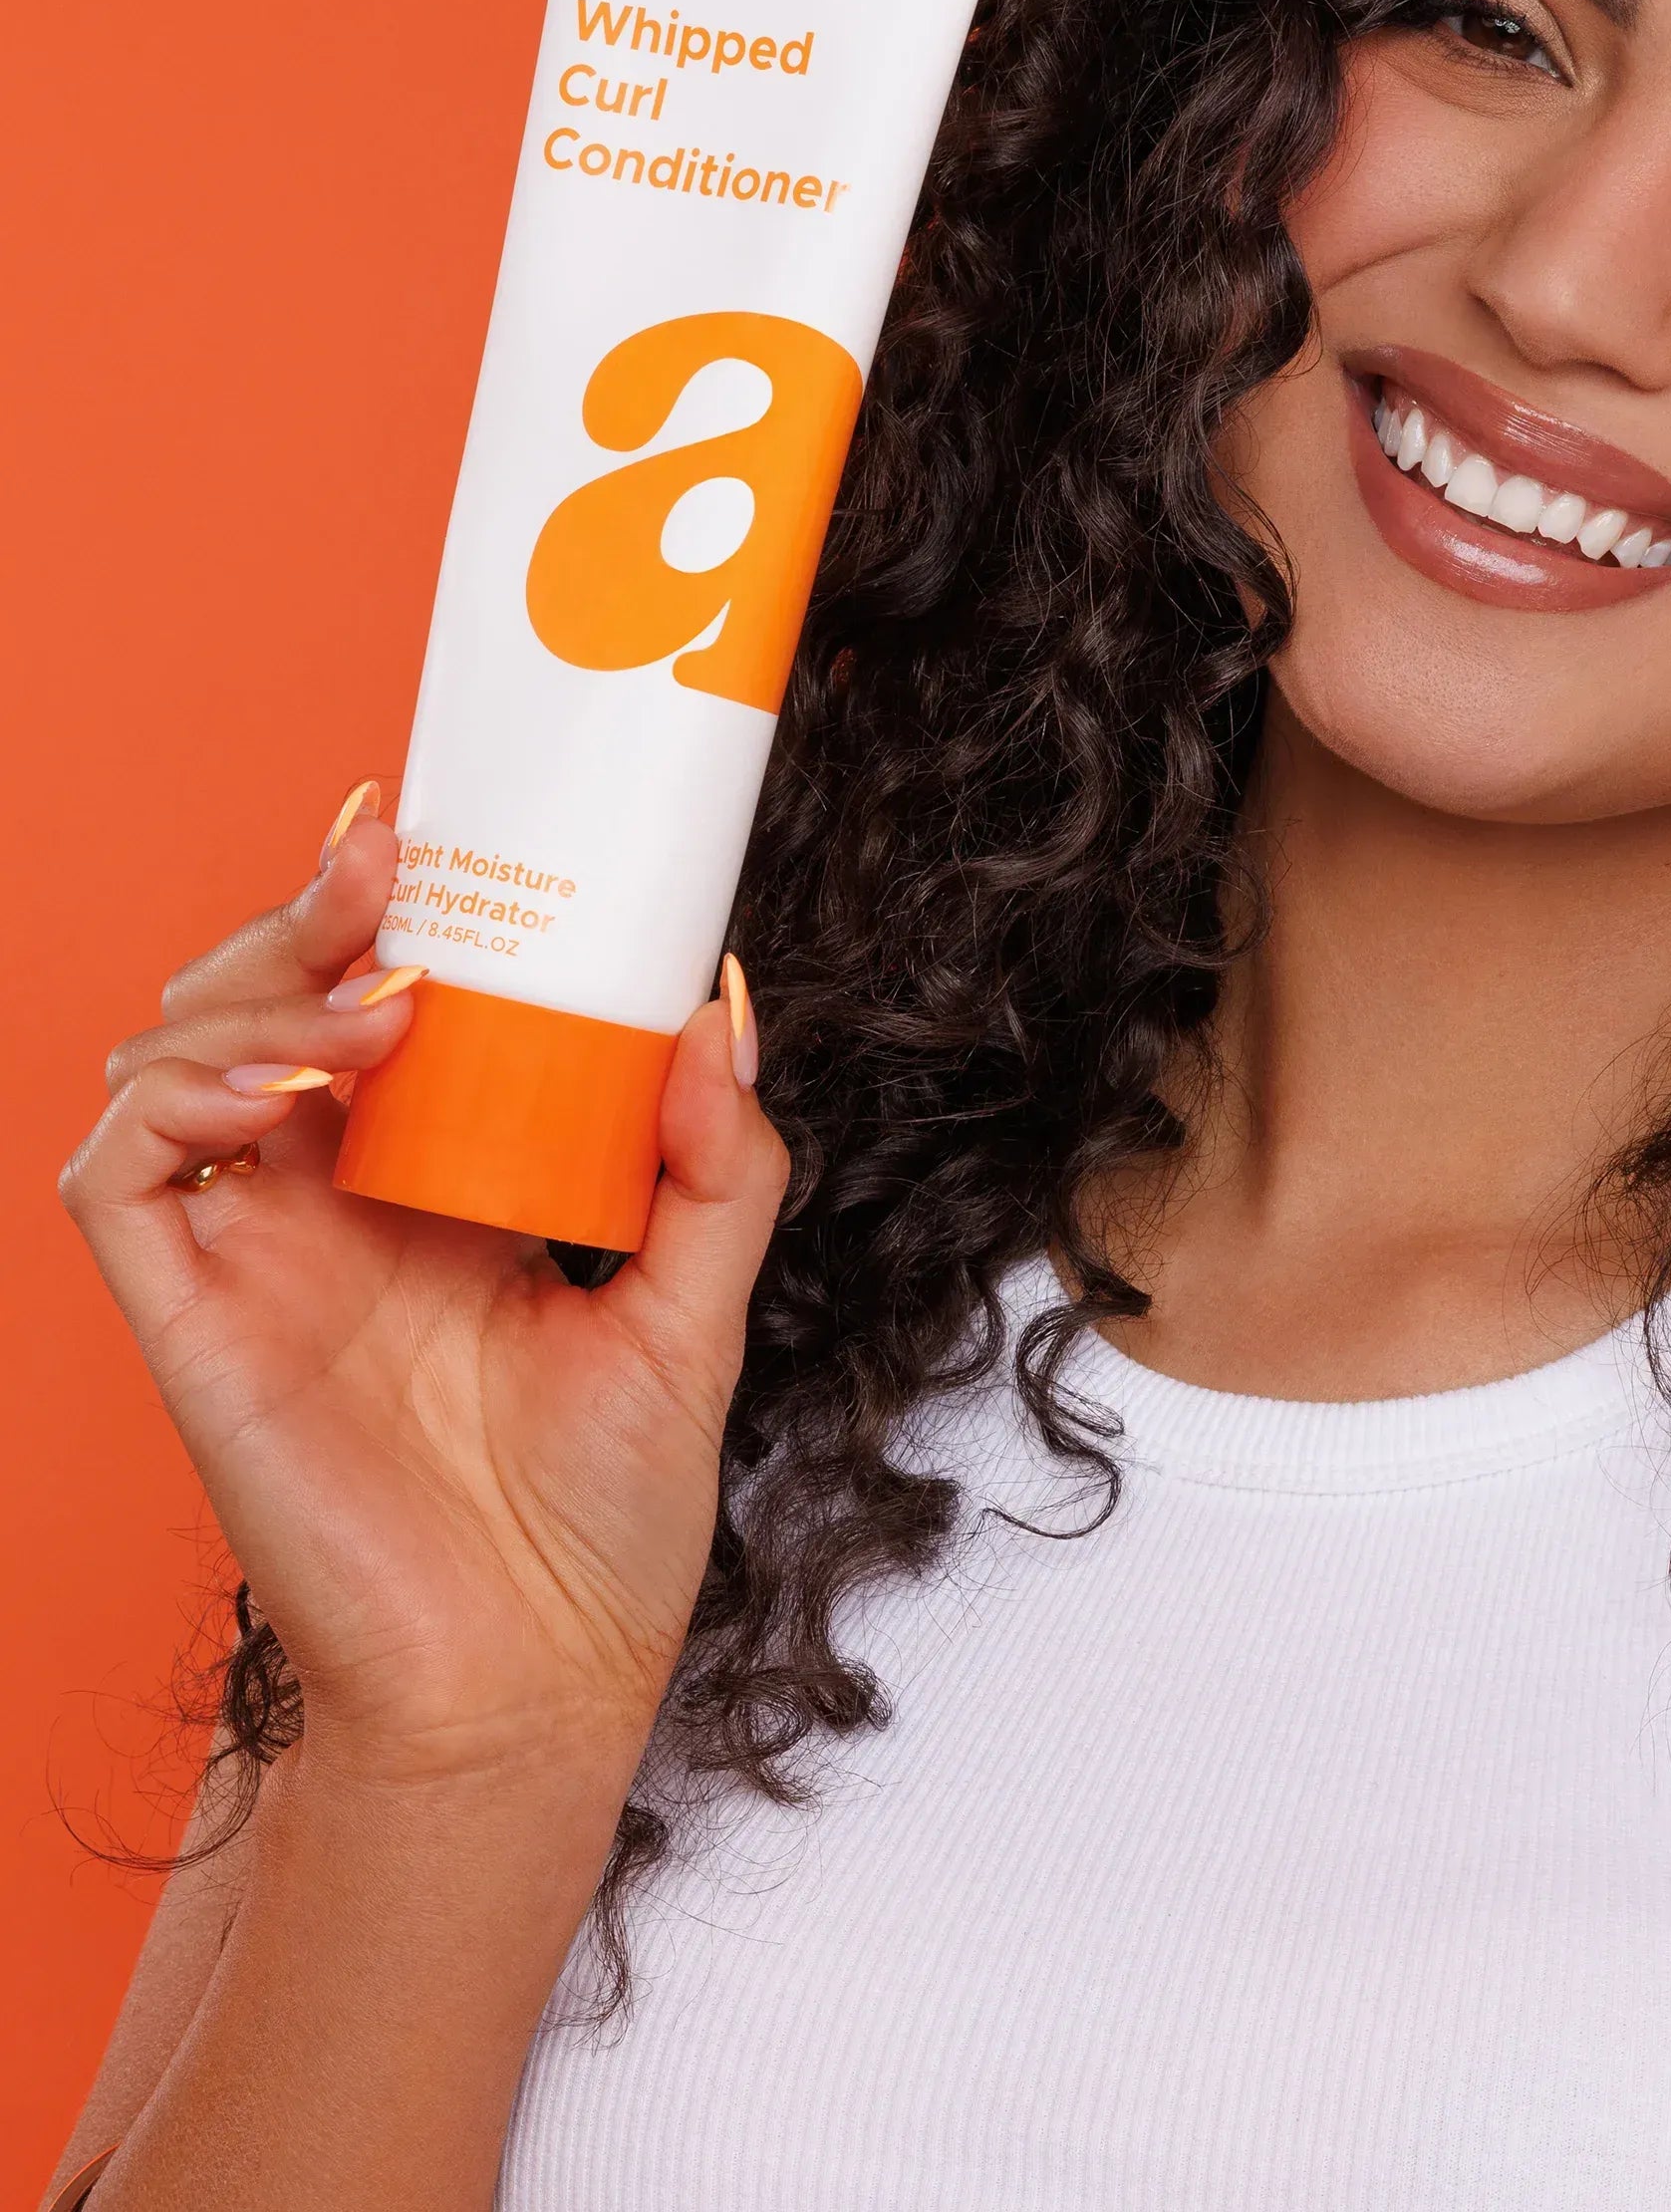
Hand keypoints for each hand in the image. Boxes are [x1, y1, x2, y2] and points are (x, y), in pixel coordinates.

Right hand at [58, 786, 787, 1791]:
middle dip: (305, 914)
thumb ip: (719, 1162)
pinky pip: (119, 1176)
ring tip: (385, 994)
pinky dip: (178, 1091)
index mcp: (435, 1188)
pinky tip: (290, 1070)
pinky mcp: (192, 1323)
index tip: (430, 821)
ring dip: (257, 988)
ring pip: (170, 1058)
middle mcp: (328, 1207)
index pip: (378, 1007)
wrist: (537, 1681)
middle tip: (387, 858)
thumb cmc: (605, 1518)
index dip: (383, 910)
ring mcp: (250, 1260)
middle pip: (262, 1005)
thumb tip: (720, 1001)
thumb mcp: (698, 1307)